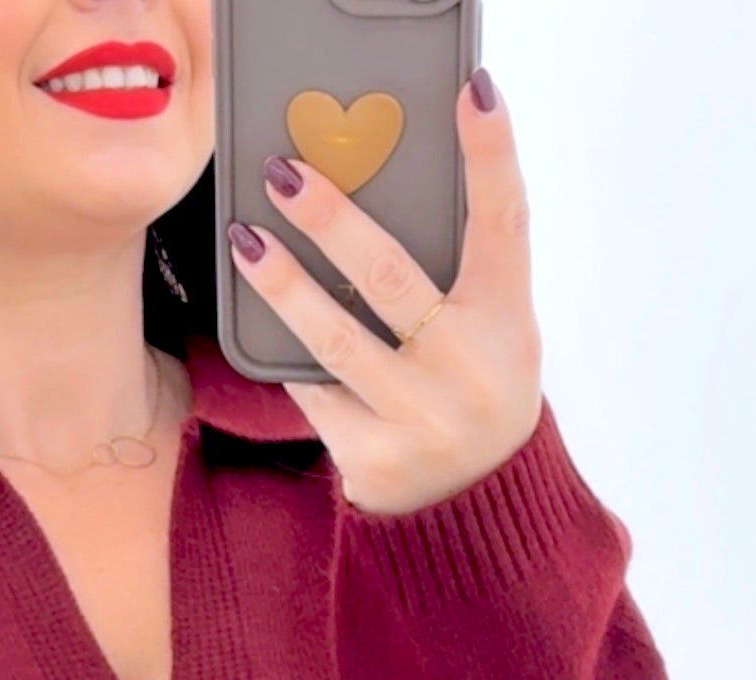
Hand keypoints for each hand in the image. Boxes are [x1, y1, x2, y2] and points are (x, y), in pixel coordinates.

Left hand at [228, 69, 543, 517]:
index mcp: (509, 321)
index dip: (492, 155)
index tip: (474, 93)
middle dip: (331, 218)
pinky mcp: (375, 460)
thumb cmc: (472, 390)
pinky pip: (315, 392)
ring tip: (246, 240)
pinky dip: (290, 356)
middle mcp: (471, 371)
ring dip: (282, 284)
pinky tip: (265, 323)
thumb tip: (369, 192)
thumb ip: (454, 274)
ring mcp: (421, 421)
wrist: (477, 509)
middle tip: (284, 174)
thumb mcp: (490, 331)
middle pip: (391, 276)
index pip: (506, 222)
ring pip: (335, 339)